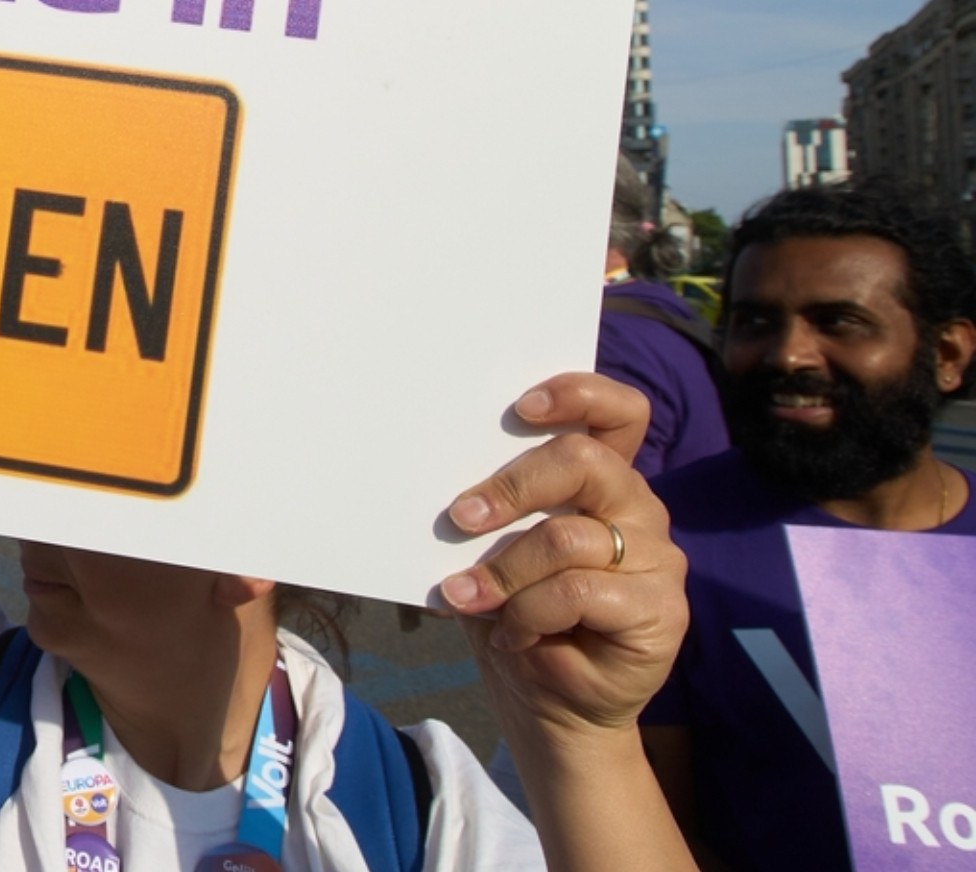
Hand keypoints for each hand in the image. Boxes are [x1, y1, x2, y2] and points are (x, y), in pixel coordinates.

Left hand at [440, 373, 685, 738]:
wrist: (549, 708)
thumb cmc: (516, 619)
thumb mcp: (488, 559)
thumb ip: (485, 517)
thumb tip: (442, 490)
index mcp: (602, 480)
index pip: (618, 412)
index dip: (578, 394)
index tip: (521, 406)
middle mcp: (636, 508)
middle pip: (586, 461)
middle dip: (512, 485)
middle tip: (460, 516)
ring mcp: (657, 558)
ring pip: (568, 536)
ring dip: (502, 571)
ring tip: (465, 596)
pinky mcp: (660, 609)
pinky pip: (578, 591)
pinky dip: (529, 612)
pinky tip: (512, 634)